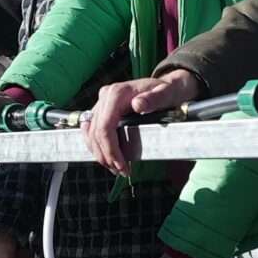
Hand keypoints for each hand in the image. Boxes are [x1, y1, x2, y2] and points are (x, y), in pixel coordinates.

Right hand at [85, 70, 199, 174]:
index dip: (110, 149)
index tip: (121, 165)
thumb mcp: (166, 94)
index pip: (105, 126)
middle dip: (106, 156)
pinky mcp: (101, 110)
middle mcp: (105, 96)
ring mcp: (101, 103)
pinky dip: (96, 145)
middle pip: (96, 133)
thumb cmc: (166, 91)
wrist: (166, 87)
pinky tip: (106, 156)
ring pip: (90, 133)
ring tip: (116, 168)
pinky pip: (91, 130)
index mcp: (117, 93)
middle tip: (121, 171)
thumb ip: (154, 98)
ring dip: (100, 154)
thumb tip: (138, 104)